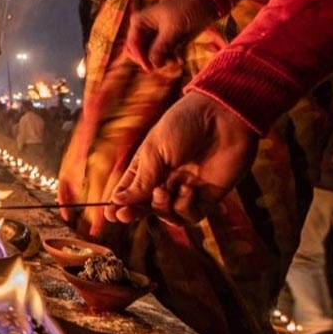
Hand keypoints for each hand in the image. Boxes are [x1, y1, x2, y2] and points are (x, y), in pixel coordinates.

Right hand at [105, 91, 258, 226]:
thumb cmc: (184, 125)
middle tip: (124, 216)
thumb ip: (141, 179)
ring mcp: (187, 189)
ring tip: (163, 191)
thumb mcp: (155, 150)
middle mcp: (166, 179)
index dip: (119, 203)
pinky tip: (188, 189)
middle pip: (146, 206)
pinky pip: (192, 215)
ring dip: (161, 208)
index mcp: (148, 165)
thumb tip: (117, 201)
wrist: (223, 117)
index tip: (109, 214)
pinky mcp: (209, 196)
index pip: (130, 190)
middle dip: (134, 212)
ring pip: (168, 215)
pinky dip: (186, 207)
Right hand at [126, 0, 216, 71]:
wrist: (205, 1)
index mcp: (140, 22)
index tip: (151, 68)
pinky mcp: (166, 41)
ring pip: (150, 55)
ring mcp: (155, 36)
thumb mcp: (174, 28)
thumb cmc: (186, 8)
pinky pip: (161, 55)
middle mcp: (144, 29)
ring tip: (175, 61)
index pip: (133, 44)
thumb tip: (153, 65)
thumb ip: (162, 47)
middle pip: (138, 52)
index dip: (140, 58)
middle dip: (150, 60)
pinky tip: (178, 60)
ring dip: (161, 61)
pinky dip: (168, 59)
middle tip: (165, 64)